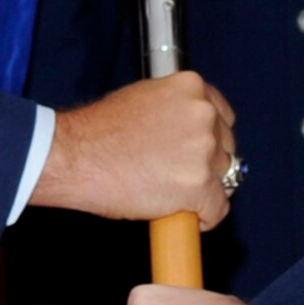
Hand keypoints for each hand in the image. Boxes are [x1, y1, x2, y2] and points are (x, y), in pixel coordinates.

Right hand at [30, 71, 236, 227]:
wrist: (77, 156)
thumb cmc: (99, 131)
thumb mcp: (145, 99)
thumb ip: (175, 110)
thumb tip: (189, 131)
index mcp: (192, 87)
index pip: (223, 117)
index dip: (211, 139)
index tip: (199, 152)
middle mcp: (203, 114)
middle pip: (226, 148)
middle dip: (208, 165)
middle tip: (178, 174)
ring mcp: (203, 150)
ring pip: (224, 179)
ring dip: (204, 190)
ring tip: (173, 194)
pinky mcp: (198, 185)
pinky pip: (218, 209)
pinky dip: (204, 217)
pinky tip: (181, 213)